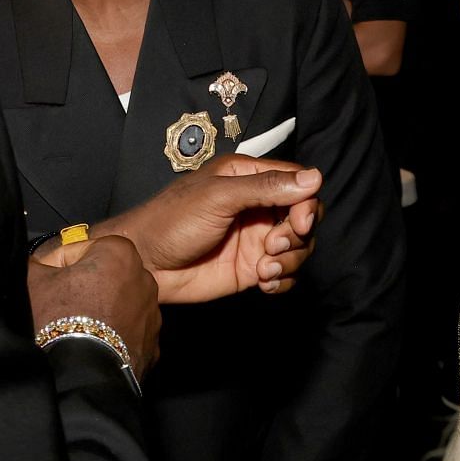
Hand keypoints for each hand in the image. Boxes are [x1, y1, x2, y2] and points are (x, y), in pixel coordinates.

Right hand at [26, 234, 160, 378]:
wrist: (81, 374)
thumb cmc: (60, 320)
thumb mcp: (33, 279)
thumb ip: (35, 262)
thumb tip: (34, 263)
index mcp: (119, 251)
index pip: (77, 251)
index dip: (53, 268)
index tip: (45, 284)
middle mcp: (144, 277)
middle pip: (100, 277)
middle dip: (80, 289)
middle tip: (57, 307)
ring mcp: (151, 314)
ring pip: (115, 306)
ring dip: (97, 313)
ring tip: (73, 330)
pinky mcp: (151, 345)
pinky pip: (126, 333)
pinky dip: (111, 337)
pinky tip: (91, 346)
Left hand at [76, 156, 322, 304]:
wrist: (145, 265)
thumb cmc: (172, 220)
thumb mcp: (219, 196)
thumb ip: (265, 187)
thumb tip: (315, 178)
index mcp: (248, 178)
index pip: (297, 182)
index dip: (307, 202)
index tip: (300, 222)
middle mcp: (256, 206)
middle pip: (304, 216)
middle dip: (298, 234)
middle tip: (274, 246)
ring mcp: (254, 238)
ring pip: (299, 247)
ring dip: (291, 260)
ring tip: (265, 268)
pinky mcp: (251, 269)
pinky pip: (285, 274)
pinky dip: (283, 280)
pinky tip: (265, 282)